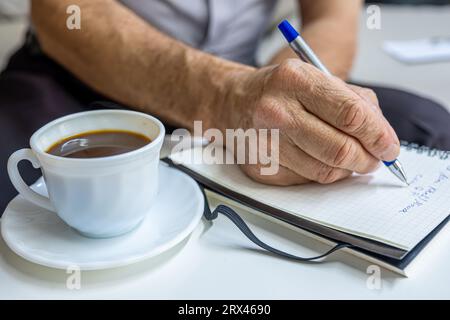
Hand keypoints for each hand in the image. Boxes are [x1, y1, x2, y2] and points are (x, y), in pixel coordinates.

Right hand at [224, 59, 399, 184]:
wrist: (232, 102)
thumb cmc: (279, 90)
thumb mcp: (316, 77)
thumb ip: (355, 101)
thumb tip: (382, 137)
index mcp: (296, 80)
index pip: (351, 114)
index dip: (378, 135)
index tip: (390, 147)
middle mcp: (276, 111)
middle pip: (340, 148)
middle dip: (368, 159)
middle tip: (375, 159)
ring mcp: (265, 142)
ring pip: (325, 171)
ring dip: (347, 170)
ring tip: (350, 159)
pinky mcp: (261, 167)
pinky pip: (306, 180)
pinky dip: (322, 173)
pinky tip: (320, 159)